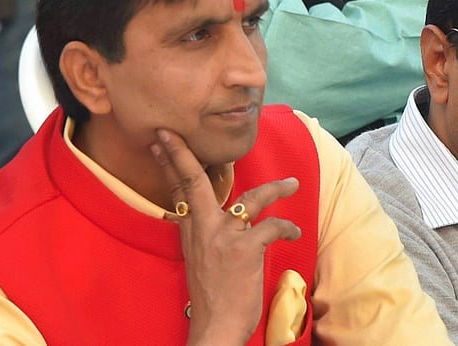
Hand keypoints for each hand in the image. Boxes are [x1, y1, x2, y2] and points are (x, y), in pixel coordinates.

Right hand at [151, 128, 301, 345]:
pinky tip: (294, 232)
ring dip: (277, 188)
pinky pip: (272, 226)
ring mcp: (224, 237)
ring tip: (293, 183)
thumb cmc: (213, 295)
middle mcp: (204, 230)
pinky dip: (287, 227)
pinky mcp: (246, 249)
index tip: (163, 139)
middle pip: (193, 182)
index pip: (178, 189)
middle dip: (183, 154)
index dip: (171, 162)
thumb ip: (202, 231)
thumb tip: (203, 212)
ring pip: (252, 199)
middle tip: (175, 132)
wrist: (216, 326)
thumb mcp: (198, 257)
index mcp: (191, 231)